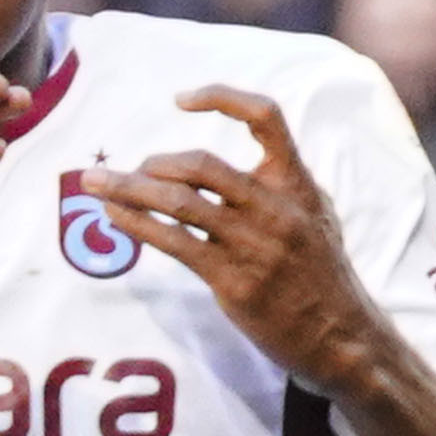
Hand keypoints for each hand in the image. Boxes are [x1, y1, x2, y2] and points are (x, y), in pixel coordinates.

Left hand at [71, 86, 377, 386]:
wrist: (340, 336)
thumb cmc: (321, 275)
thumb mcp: (316, 216)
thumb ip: (280, 187)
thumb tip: (231, 167)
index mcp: (298, 183)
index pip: (265, 117)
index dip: (221, 99)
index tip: (180, 100)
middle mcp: (276, 207)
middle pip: (202, 165)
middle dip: (155, 163)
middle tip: (130, 172)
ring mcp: (253, 244)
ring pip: (179, 202)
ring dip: (129, 189)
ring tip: (96, 185)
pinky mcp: (232, 280)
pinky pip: (173, 243)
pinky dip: (136, 224)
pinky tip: (114, 217)